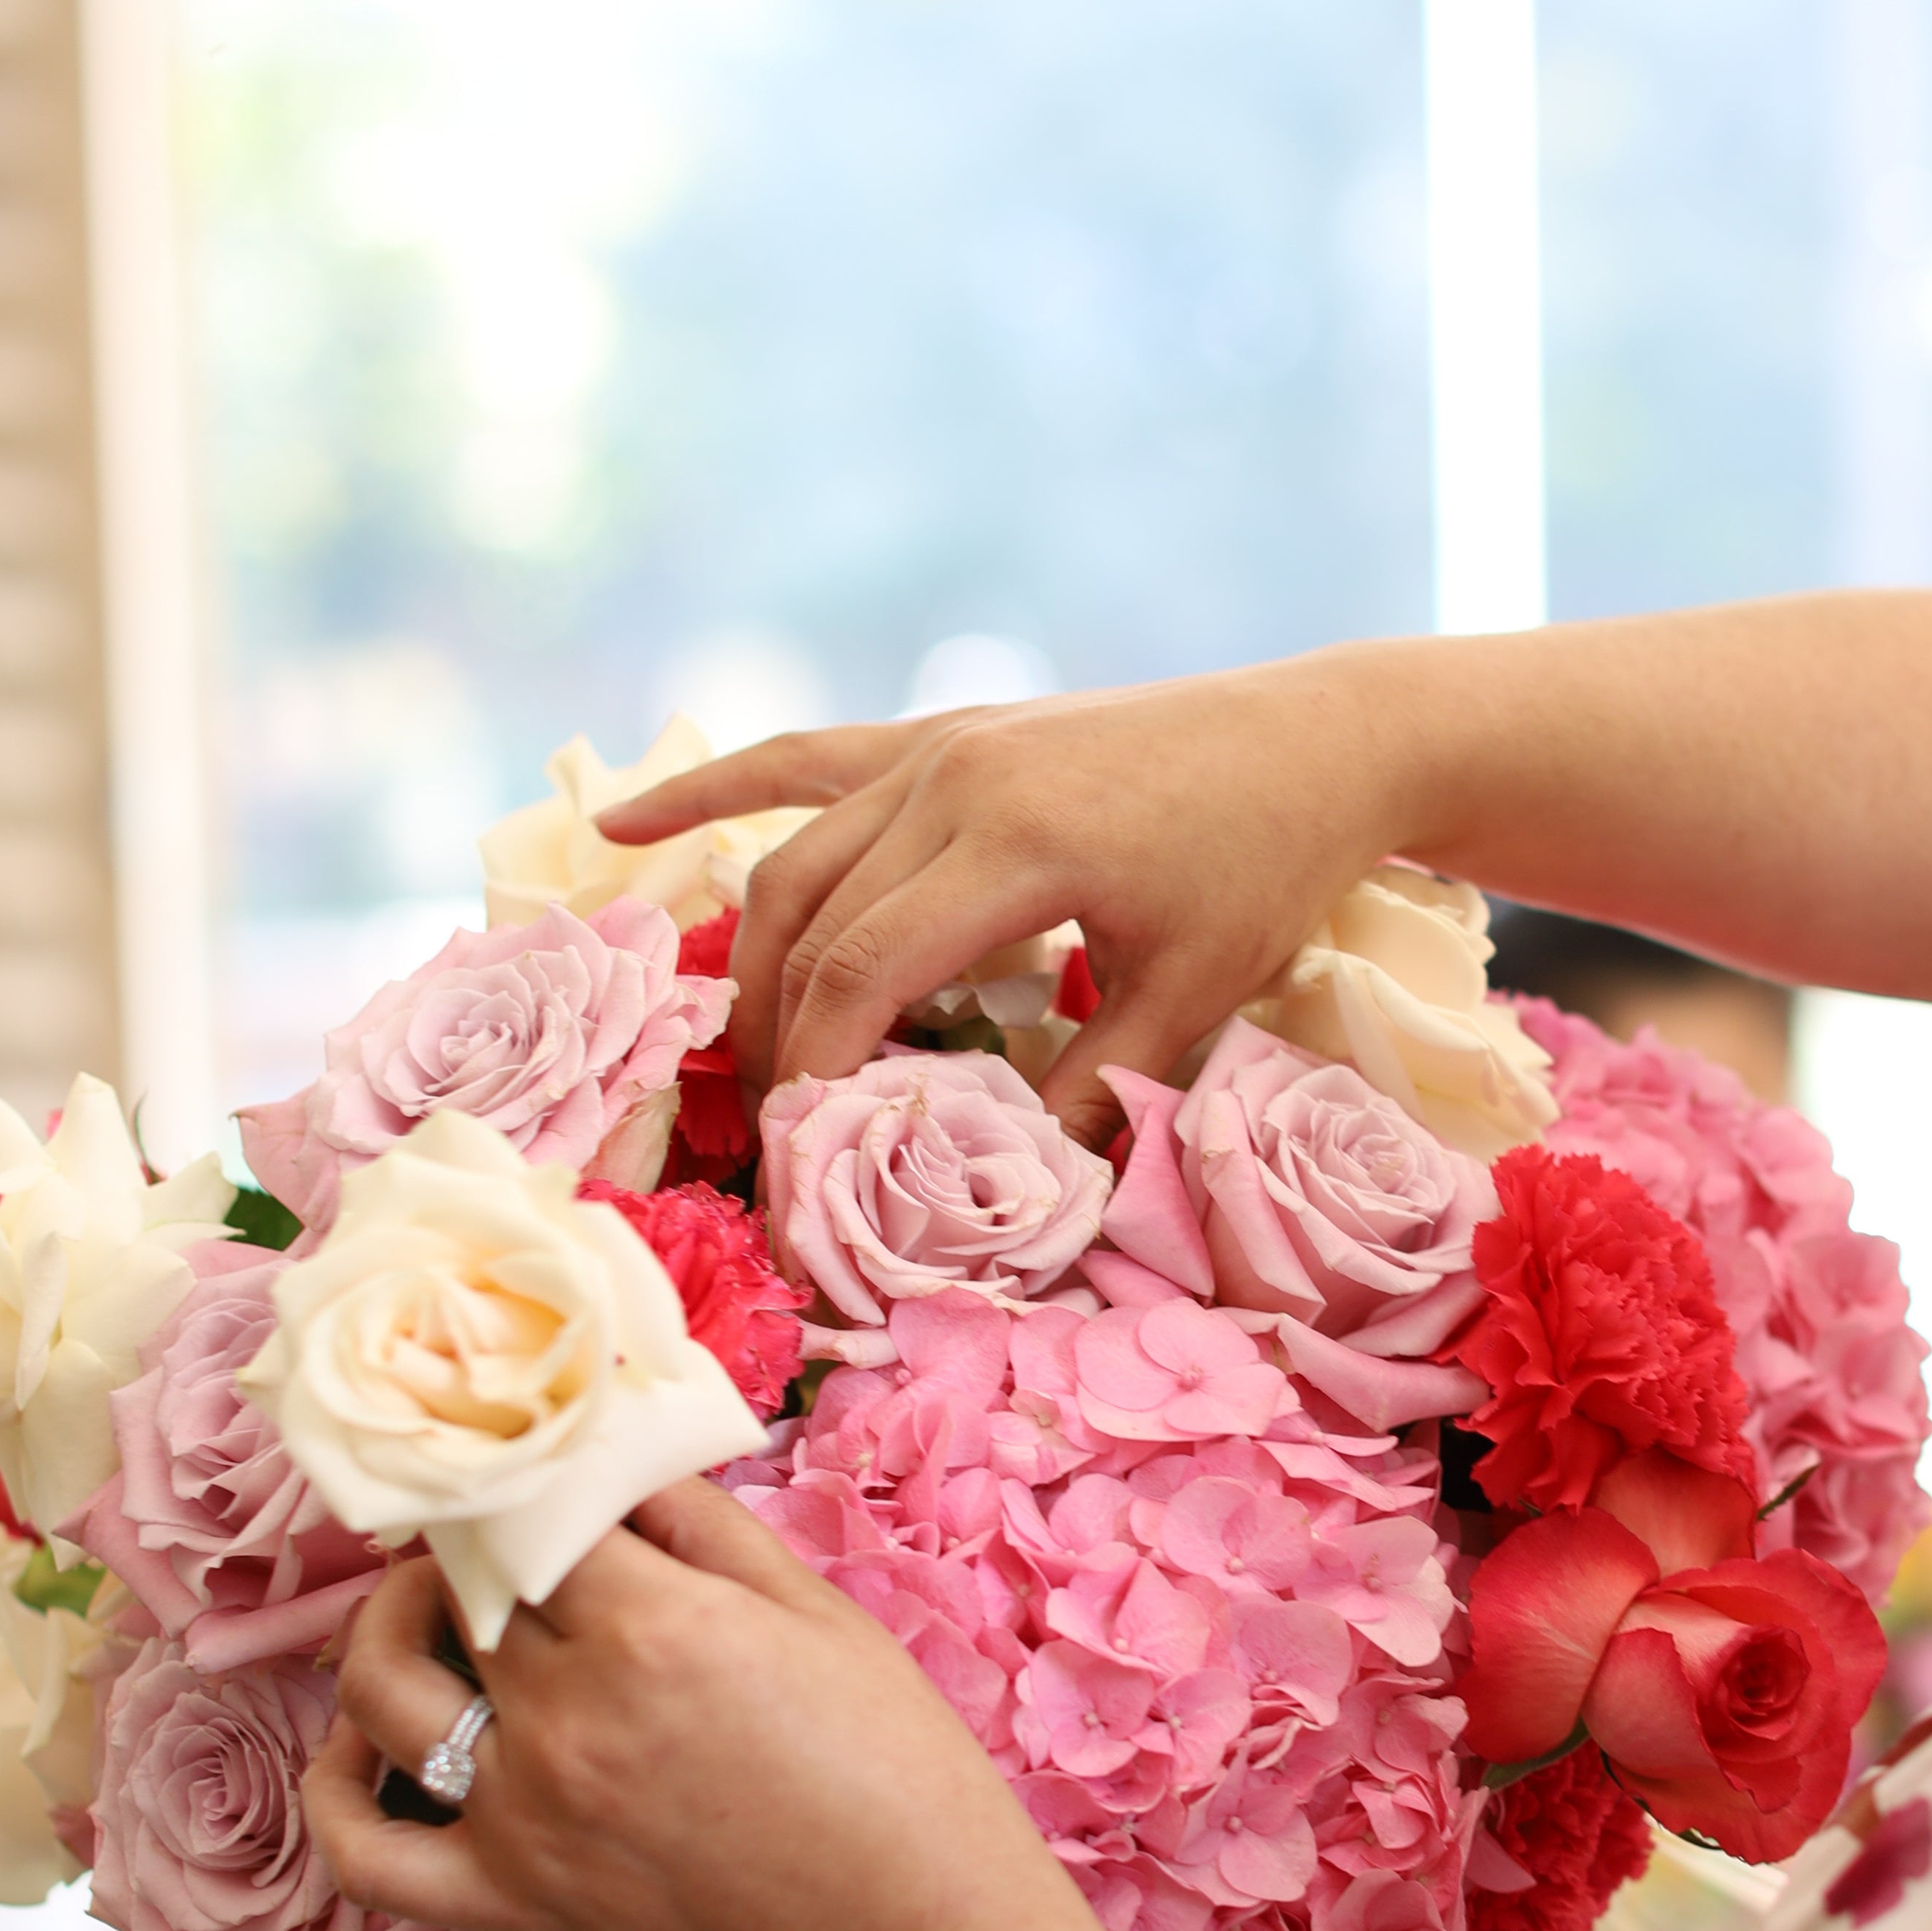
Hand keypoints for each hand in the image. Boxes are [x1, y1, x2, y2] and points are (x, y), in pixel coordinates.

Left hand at [303, 1484, 1167, 1930]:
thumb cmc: (897, 1770)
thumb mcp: (815, 1608)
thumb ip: (697, 1521)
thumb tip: (605, 1448)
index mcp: (651, 1624)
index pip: (519, 1508)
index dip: (511, 1475)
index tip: (516, 1460)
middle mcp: (567, 1714)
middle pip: (450, 1585)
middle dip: (462, 1542)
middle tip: (500, 1532)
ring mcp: (525, 1814)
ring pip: (379, 1688)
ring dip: (388, 1629)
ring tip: (436, 1613)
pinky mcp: (514, 1902)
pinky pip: (365, 1853)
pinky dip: (335, 1794)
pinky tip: (358, 1748)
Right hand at [591, 653, 1417, 1129]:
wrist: (1315, 740)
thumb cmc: (1264, 867)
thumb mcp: (1194, 996)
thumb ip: (1091, 1094)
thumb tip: (1008, 1196)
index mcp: (1015, 843)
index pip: (863, 973)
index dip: (814, 1072)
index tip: (795, 1159)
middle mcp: (953, 781)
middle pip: (811, 923)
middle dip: (774, 1037)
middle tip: (768, 1140)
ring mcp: (939, 746)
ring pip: (793, 858)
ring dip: (750, 957)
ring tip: (735, 1059)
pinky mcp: (942, 734)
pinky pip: (800, 760)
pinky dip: (708, 790)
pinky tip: (616, 823)